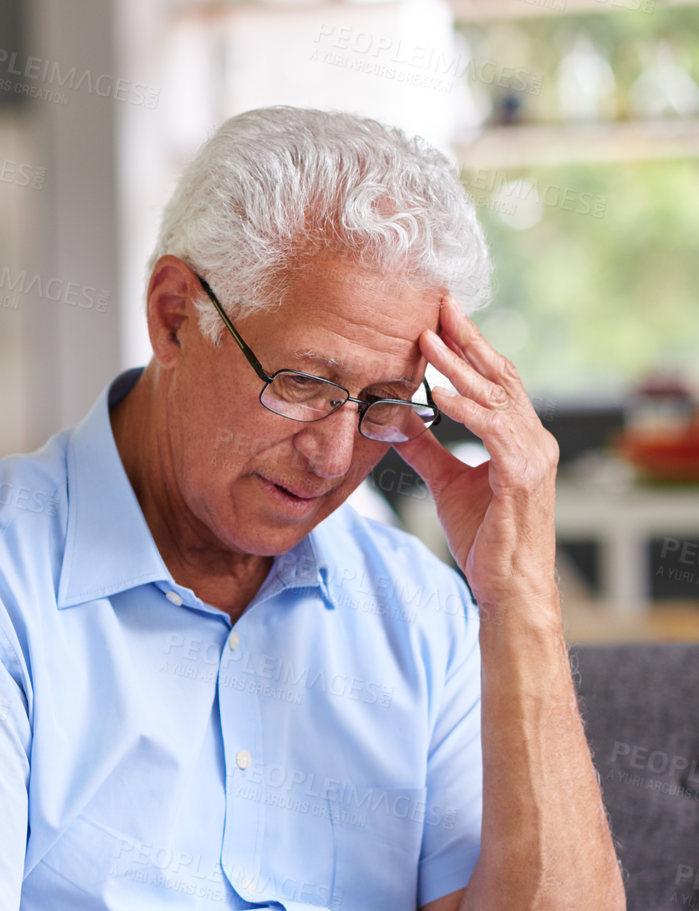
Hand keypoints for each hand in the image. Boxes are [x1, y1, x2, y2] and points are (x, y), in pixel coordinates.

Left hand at [395, 298, 560, 610]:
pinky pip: (493, 432)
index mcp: (520, 436)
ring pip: (495, 397)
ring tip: (427, 340)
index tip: (439, 317)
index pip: (494, 380)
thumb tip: (398, 421)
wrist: (506, 584)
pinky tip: (440, 393)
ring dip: (459, 367)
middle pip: (498, 376)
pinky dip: (467, 409)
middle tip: (438, 305)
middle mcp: (534, 438)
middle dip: (467, 339)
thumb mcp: (446, 482)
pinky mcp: (523, 475)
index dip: (468, 346)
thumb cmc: (485, 536)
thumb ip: (427, 449)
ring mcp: (533, 455)